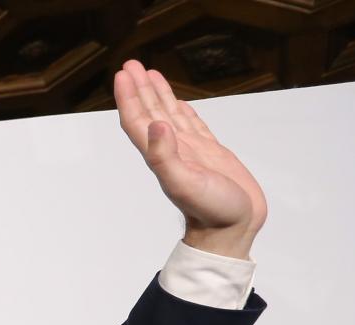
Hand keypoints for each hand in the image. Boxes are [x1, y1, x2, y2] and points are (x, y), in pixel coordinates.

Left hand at [114, 60, 265, 258]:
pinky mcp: (209, 153)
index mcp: (162, 155)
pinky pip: (191, 125)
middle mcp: (172, 149)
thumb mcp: (185, 183)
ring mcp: (190, 151)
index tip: (122, 75)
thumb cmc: (211, 211)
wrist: (232, 229)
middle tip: (131, 64)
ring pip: (168, 115)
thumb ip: (166, 157)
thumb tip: (156, 126)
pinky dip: (181, 110)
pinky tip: (175, 102)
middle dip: (139, 88)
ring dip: (157, 94)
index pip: (137, 120)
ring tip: (148, 72)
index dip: (128, 98)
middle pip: (149, 112)